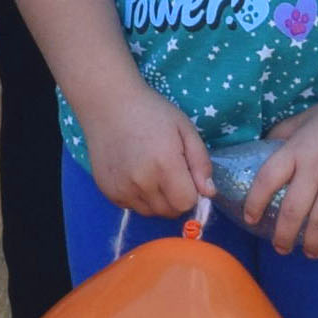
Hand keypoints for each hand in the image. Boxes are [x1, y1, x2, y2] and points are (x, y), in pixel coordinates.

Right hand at [75, 82, 210, 221]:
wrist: (108, 104)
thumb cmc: (151, 112)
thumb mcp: (184, 129)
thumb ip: (201, 162)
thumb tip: (209, 193)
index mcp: (165, 164)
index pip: (186, 203)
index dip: (191, 191)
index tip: (185, 174)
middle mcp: (142, 182)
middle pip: (169, 211)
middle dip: (175, 197)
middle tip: (168, 170)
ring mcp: (122, 189)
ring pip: (151, 212)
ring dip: (157, 199)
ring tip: (151, 171)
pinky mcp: (108, 192)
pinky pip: (132, 207)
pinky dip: (138, 197)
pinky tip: (134, 173)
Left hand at [250, 89, 317, 257]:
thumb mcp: (304, 118)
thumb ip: (283, 134)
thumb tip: (263, 148)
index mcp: (295, 149)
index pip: (267, 179)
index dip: (255, 201)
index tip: (251, 218)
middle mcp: (314, 168)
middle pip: (292, 210)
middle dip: (283, 235)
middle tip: (280, 248)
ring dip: (311, 243)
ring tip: (309, 252)